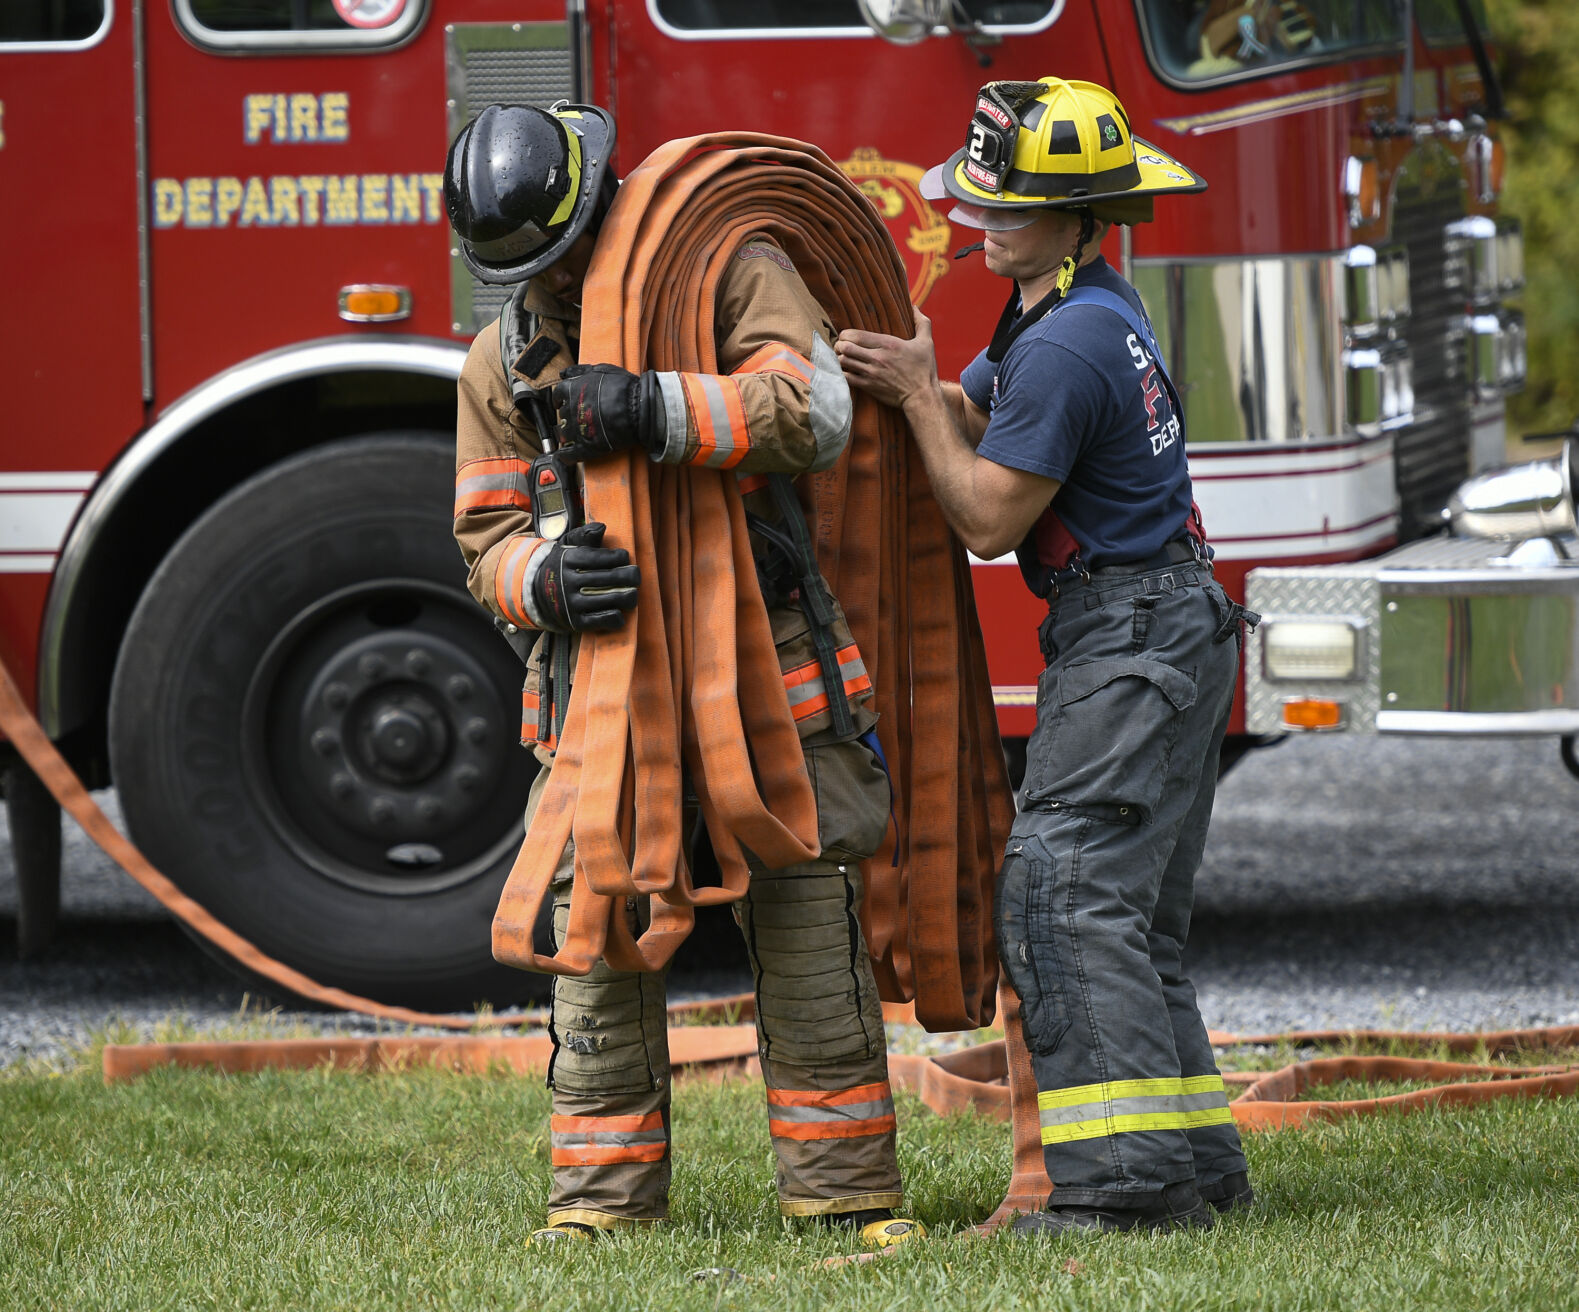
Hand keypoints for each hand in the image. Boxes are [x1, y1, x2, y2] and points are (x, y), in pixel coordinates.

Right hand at [532, 521, 639, 631]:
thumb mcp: (568, 547)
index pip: (600, 558)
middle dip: (629, 576)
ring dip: (628, 596)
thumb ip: (585, 535)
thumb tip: (602, 527)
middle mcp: (568, 582)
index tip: (624, 557)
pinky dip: (616, 617)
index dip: (619, 557)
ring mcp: (571, 604)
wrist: (539, 594)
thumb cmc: (563, 566)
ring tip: (632, 593)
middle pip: (608, 578)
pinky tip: (621, 611)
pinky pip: (602, 621)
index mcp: (568, 560)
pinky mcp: (576, 622)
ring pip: (609, 600)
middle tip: (635, 575)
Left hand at [548, 364, 662, 462]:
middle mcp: (571, 410)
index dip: (559, 399)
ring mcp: (578, 430)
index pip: (557, 394)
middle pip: (561, 415)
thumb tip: (564, 373)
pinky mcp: (587, 447)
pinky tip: (563, 455)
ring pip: (562, 435)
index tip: (560, 402)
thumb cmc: (624, 387)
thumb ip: (580, 370)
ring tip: (569, 435)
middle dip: (566, 417)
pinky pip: (570, 455)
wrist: (639, 408)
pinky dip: (565, 456)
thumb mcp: (601, 370)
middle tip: (574, 418)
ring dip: (564, 435)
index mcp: (572, 390)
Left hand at [834, 309, 940, 411]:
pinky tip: (844, 372)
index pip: (856, 335)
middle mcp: (877, 357)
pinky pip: (847, 378)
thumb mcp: (926, 343)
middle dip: (838, 345)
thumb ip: (921, 323)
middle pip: (845, 347)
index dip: (845, 334)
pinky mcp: (869, 387)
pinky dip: (842, 374)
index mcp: (888, 344)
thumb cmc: (924, 369)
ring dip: (839, 359)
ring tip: (841, 358)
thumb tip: (915, 307)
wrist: (922, 397)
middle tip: (840, 347)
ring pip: (843, 362)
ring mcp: (871, 373)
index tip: (846, 336)